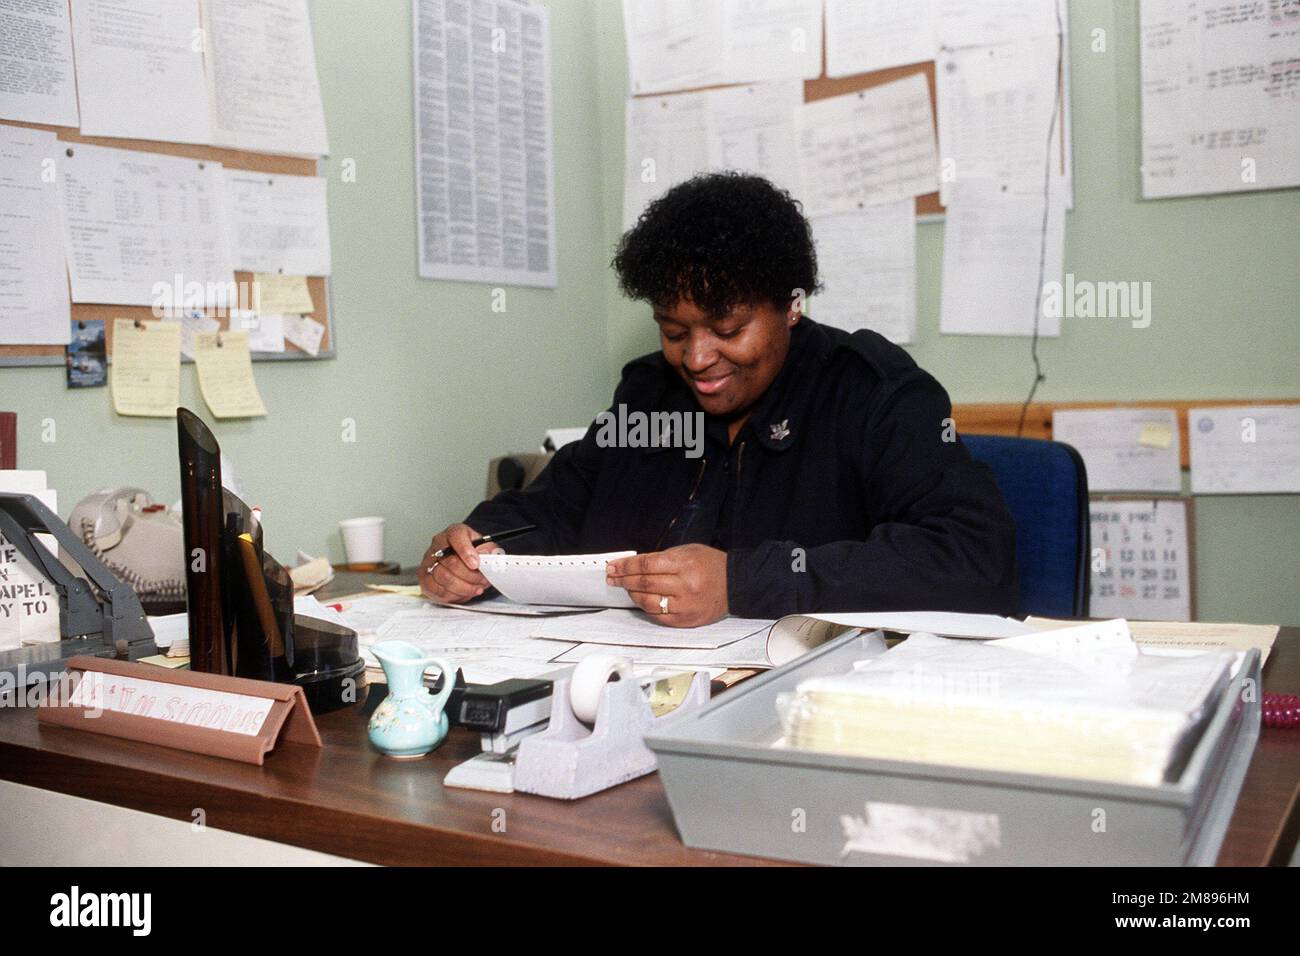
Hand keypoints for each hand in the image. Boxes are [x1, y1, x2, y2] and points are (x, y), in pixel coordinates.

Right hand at [417, 524, 501, 603]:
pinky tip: (464, 592)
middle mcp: (438, 545)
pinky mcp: (425, 578)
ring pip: (444, 578)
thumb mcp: (486, 547)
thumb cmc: (473, 553)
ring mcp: (428, 562)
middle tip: (482, 580)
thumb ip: (489, 550)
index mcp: (453, 533)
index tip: (476, 564)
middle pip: (451, 562)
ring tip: (476, 588)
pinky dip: (454, 595)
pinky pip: (437, 590)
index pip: (456, 537)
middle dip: (470, 575)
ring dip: (464, 587)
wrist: (462, 562)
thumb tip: (486, 555)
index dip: (466, 551)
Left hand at [605, 544, 728, 627]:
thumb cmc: (711, 565)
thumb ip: (662, 558)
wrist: (734, 584)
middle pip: (644, 583)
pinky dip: (646, 607)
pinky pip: (658, 616)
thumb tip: (635, 565)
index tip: (613, 566)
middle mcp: (684, 585)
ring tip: (626, 587)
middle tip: (612, 577)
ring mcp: (685, 605)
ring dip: (632, 594)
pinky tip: (641, 600)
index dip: (625, 566)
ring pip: (648, 601)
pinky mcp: (685, 620)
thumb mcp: (688, 551)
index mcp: (684, 564)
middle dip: (623, 579)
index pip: (646, 565)